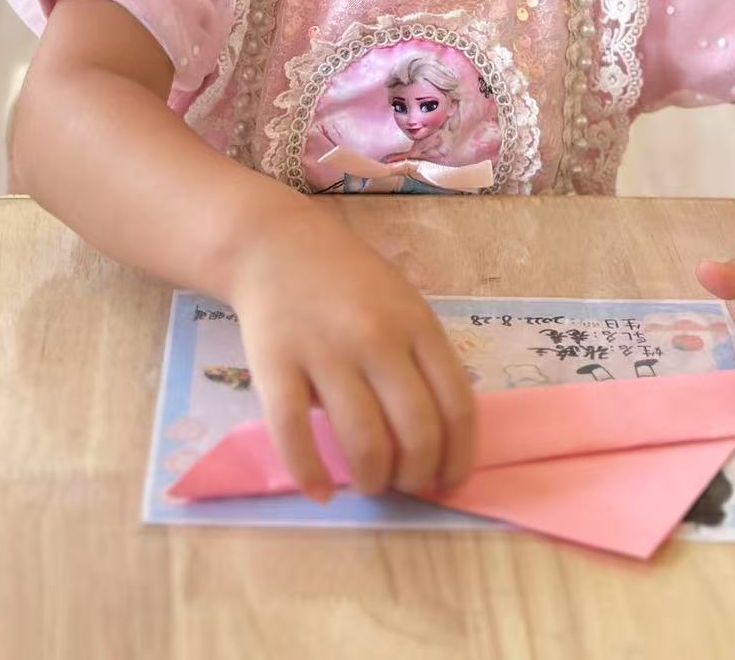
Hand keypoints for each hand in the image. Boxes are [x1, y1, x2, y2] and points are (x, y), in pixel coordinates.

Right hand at [227, 205, 477, 501]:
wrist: (276, 243)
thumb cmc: (348, 280)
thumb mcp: (404, 304)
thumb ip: (423, 359)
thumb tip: (440, 438)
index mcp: (417, 324)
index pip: (458, 406)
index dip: (460, 457)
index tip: (450, 482)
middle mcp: (377, 338)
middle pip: (416, 431)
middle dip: (417, 476)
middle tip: (406, 485)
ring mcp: (325, 351)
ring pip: (363, 440)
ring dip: (373, 481)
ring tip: (369, 485)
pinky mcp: (274, 364)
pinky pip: (294, 433)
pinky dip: (310, 474)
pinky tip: (321, 491)